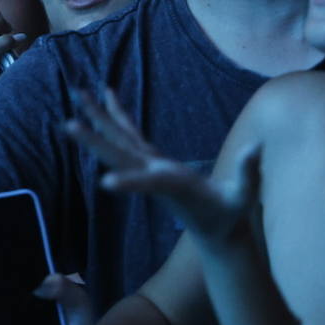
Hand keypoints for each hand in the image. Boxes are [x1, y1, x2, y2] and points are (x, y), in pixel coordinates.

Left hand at [64, 88, 260, 246]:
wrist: (215, 230)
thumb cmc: (229, 213)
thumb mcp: (243, 197)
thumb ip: (248, 175)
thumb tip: (255, 147)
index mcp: (173, 187)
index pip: (149, 184)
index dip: (130, 182)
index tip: (106, 184)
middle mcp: (153, 175)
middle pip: (118, 155)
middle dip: (94, 140)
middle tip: (68, 123)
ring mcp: (149, 166)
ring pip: (117, 140)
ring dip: (97, 119)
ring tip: (78, 94)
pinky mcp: (152, 160)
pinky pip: (129, 134)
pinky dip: (117, 115)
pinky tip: (106, 96)